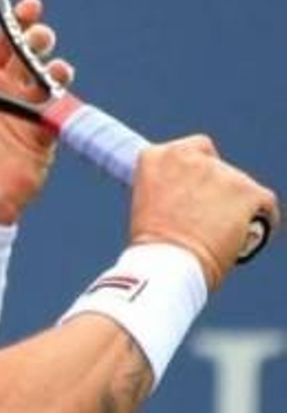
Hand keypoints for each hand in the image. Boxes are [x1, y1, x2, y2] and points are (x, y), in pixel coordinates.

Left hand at [0, 0, 73, 223]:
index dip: (12, 23)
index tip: (25, 7)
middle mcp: (3, 92)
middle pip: (26, 54)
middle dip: (36, 36)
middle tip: (37, 31)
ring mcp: (25, 111)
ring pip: (46, 76)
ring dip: (52, 63)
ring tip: (48, 61)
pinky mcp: (43, 134)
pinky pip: (59, 108)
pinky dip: (63, 94)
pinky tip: (58, 85)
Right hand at [130, 136, 279, 289]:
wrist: (170, 263)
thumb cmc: (153, 246)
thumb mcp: (147, 205)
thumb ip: (170, 189)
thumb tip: (190, 197)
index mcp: (158, 157)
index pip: (194, 149)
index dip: (198, 171)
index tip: (196, 190)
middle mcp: (191, 158)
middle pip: (219, 166)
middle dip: (217, 189)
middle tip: (208, 218)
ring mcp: (222, 173)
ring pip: (240, 187)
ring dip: (235, 205)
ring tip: (222, 235)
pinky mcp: (249, 191)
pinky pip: (264, 203)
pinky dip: (261, 219)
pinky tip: (246, 237)